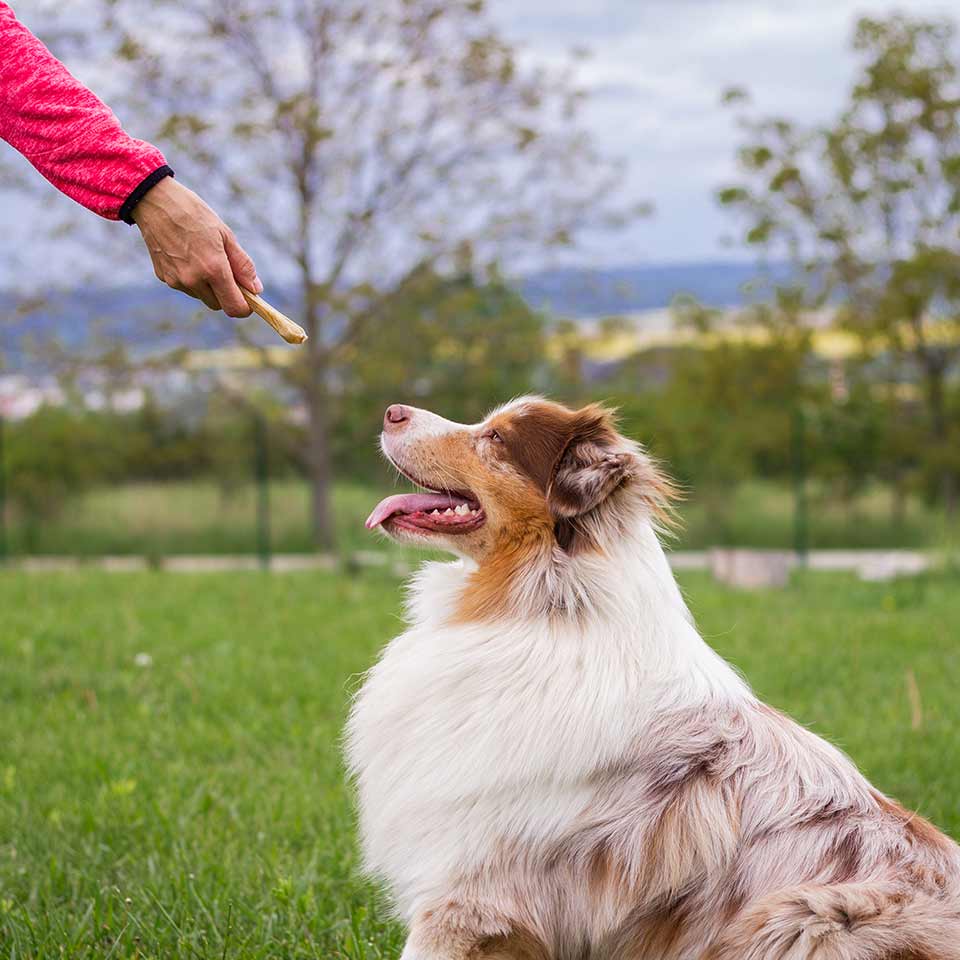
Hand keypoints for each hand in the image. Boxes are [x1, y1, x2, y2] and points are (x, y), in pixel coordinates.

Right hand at [132, 177, 261, 316]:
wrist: (155, 202)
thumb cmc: (195, 215)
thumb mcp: (226, 235)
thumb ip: (243, 266)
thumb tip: (256, 289)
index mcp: (213, 269)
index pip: (234, 308)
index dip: (244, 307)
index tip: (248, 298)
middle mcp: (194, 280)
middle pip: (218, 305)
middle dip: (226, 294)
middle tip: (226, 270)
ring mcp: (176, 280)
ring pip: (202, 296)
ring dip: (208, 286)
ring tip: (203, 256)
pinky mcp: (164, 278)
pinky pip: (186, 287)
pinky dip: (192, 279)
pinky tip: (187, 256)